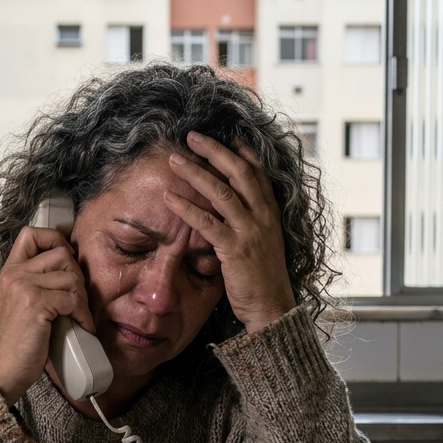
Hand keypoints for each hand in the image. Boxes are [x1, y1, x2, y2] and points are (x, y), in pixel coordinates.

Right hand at [0, 227, 96, 405]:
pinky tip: (82, 326)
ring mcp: (23, 287)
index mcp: (9, 271)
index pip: (32, 233)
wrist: (5, 369)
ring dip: (82, 298)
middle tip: (78, 299)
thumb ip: (36, 282)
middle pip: (61, 253)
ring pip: (71, 276)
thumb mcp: (19, 303)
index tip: (67, 261)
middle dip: (77, 276)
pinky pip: (72, 299)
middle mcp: (14, 274)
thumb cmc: (17, 341)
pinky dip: (82, 314)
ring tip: (79, 315)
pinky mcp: (35, 303)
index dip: (55, 240)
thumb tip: (70, 268)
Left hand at [163, 131, 297, 332]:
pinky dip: (187, 208)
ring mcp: (250, 231)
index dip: (241, 151)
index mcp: (270, 212)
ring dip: (196, 172)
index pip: (257, 172)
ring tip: (174, 160)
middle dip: (214, 151)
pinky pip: (208, 223)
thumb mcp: (263, 241)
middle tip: (192, 137)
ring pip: (222, 192)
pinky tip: (170, 198)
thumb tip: (231, 206)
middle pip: (239, 172)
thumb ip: (250, 220)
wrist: (272, 307)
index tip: (226, 135)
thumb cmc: (263, 278)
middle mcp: (263, 216)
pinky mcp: (235, 249)